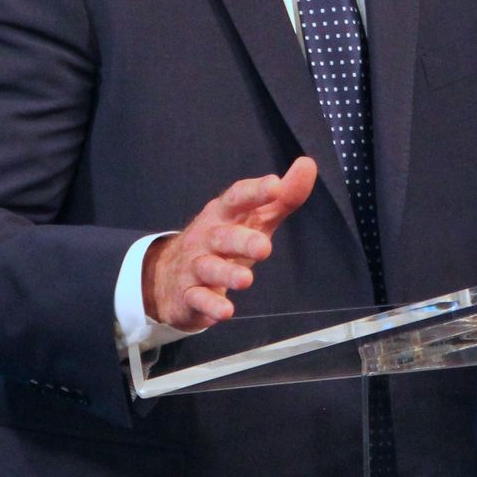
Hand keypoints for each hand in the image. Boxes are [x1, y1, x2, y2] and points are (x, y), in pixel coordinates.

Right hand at [142, 157, 316, 330]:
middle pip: (222, 235)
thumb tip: (308, 165)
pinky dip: (210, 306)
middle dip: (242, 240)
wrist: (169, 276)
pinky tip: (225, 312)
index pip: (237, 197)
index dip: (255, 191)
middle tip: (265, 247)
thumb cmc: (224, 241)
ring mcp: (195, 266)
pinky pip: (198, 299)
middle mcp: (207, 237)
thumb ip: (283, 197)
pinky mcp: (188, 295)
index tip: (275, 185)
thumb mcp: (254, 218)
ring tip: (246, 279)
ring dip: (226, 273)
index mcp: (224, 214)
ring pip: (208, 268)